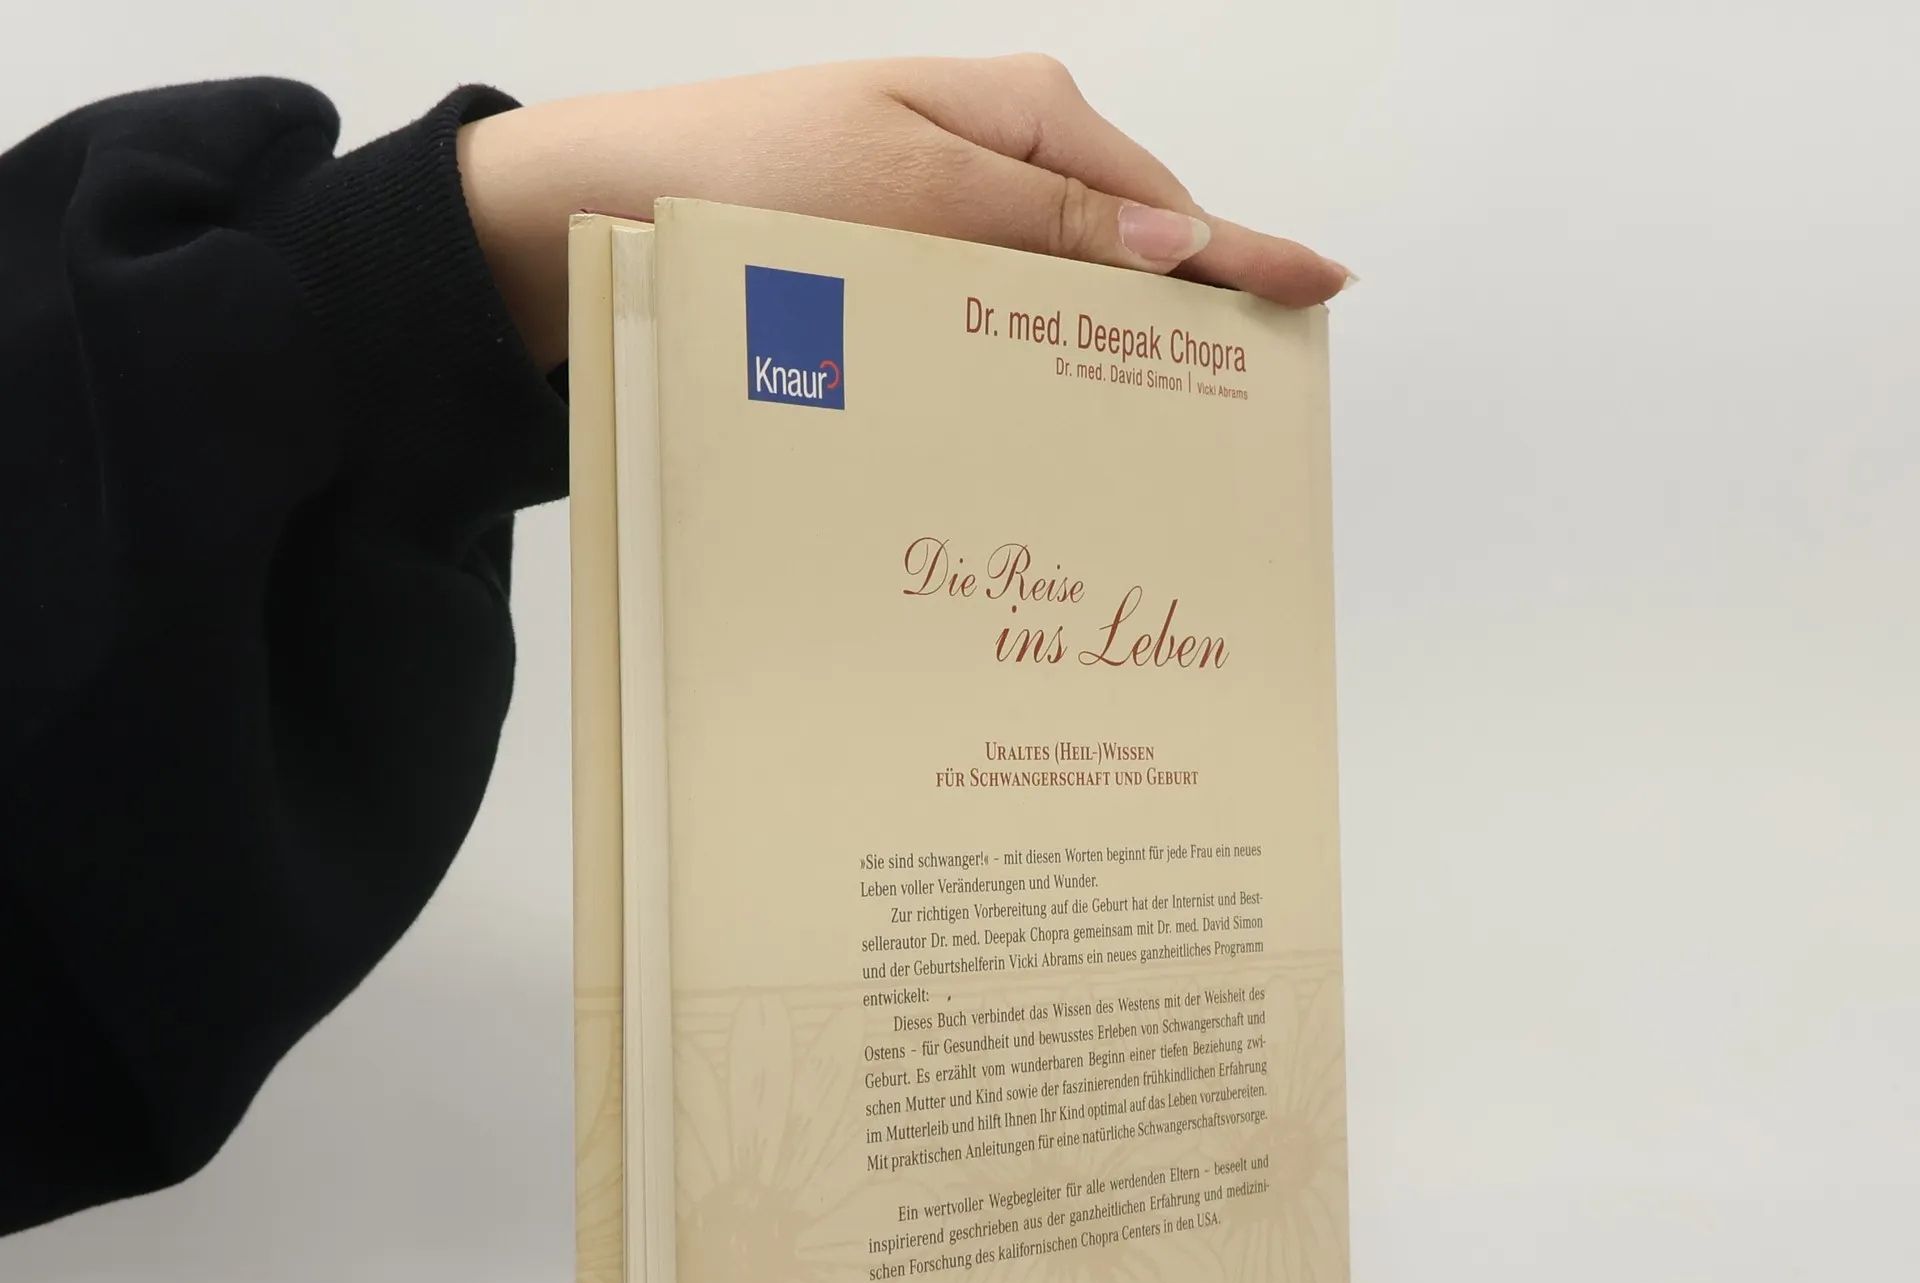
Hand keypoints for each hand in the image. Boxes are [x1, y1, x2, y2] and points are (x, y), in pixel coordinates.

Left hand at [457, 56, 1351, 370]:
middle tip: (1244, 406)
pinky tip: (1052, 415)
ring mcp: (955, 220)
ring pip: (1067, 294)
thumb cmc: (750, 179)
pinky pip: (1001, 318)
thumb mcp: (909, 186)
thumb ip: (1044, 220)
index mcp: (1023, 119)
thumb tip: (1169, 246)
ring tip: (1162, 436)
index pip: (1162, 203)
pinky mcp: (909, 269)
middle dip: (1182, 321)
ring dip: (1106, 356)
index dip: (1239, 256)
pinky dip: (1034, 364)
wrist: (610, 210)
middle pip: (1126, 250)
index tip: (1318, 291)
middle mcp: (997, 164)